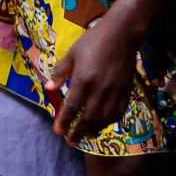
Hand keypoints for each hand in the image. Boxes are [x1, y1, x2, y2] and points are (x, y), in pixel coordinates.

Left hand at [48, 16, 141, 145]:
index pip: (72, 107)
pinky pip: (118, 113)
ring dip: (93, 130)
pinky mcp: (126, 92)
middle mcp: (99, 90)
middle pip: (87, 118)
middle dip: (78, 132)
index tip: (58, 132)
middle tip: (70, 141)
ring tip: (85, 136)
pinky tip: (103, 125)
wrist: (122, 34)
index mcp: (83, 80)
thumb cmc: (93, 41)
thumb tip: (49, 88)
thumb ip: (60, 72)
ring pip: (103, 118)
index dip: (64, 121)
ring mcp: (115, 92)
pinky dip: (109, 122)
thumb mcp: (72, 54)